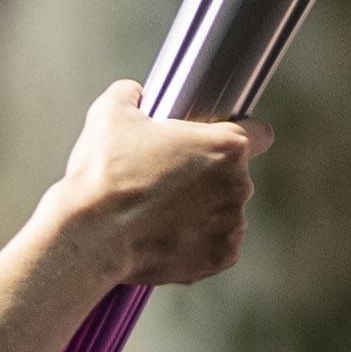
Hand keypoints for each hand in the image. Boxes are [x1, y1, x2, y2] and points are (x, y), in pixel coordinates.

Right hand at [43, 76, 266, 288]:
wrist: (91, 233)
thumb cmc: (105, 172)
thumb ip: (130, 95)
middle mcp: (239, 185)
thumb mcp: (110, 113)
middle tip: (166, 181)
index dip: (239, 135)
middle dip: (207, 178)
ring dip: (202, 212)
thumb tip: (134, 93)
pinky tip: (166, 236)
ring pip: (224, 212)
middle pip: (233, 176)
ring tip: (160, 213)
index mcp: (225, 146)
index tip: (219, 144)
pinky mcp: (220, 258)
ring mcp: (232, 225)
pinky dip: (196, 242)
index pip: (259, 134)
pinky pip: (215, 245)